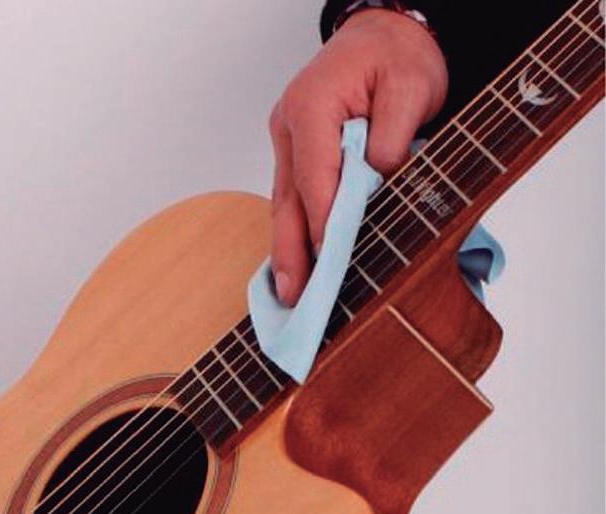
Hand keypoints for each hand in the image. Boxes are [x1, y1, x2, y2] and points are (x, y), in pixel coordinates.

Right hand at [268, 8, 447, 305]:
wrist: (383, 37)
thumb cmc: (395, 57)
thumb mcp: (410, 85)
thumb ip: (392, 134)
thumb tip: (378, 180)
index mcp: (311, 105)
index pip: (315, 176)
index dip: (322, 222)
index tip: (330, 261)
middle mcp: (290, 127)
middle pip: (287, 198)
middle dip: (290, 250)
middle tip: (294, 295)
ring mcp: (289, 142)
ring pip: (285, 203)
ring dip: (288, 248)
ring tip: (292, 292)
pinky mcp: (298, 154)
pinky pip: (294, 198)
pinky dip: (296, 230)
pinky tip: (297, 261)